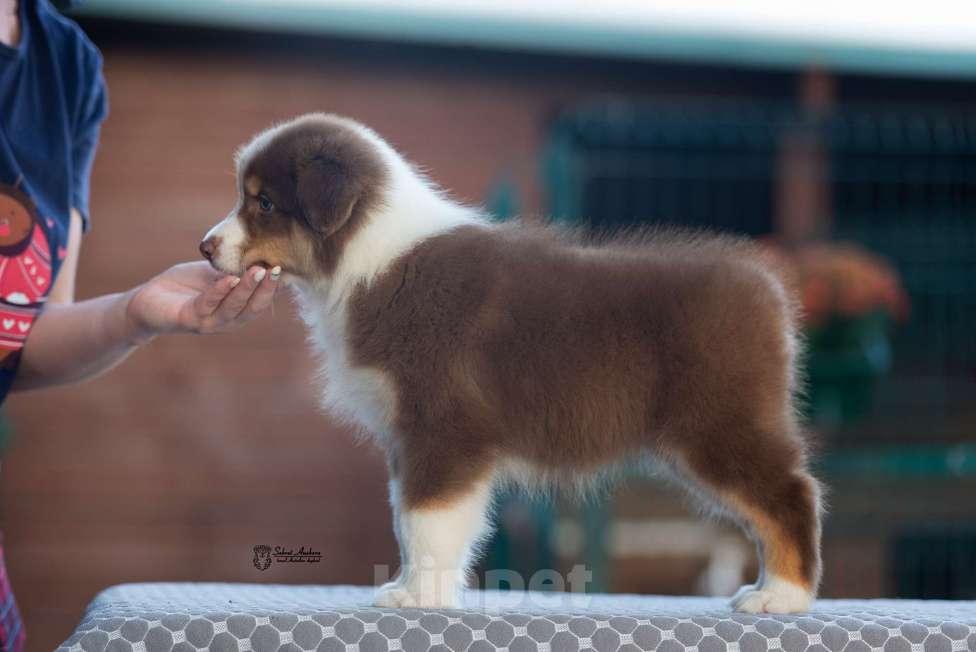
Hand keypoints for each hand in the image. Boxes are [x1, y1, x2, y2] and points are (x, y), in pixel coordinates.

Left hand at [124, 261, 279, 342]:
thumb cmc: (184, 287)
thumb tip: (259, 254)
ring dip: (247, 289)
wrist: (148, 301)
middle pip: (251, 308)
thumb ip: (234, 270)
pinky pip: (207, 305)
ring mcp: (207, 323)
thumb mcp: (214, 276)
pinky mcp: (188, 320)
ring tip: (258, 271)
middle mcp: (225, 321)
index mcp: (234, 311)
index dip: (271, 288)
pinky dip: (220, 291)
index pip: (258, 302)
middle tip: (275, 269)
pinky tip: (230, 278)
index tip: (281, 268)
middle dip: (265, 289)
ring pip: (232, 308)